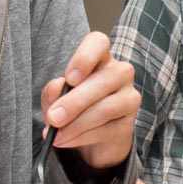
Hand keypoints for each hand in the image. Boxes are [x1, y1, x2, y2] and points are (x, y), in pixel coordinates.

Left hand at [41, 32, 140, 169]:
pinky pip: (107, 129)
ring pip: (107, 107)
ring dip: (78, 123)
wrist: (89, 140)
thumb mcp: (55, 98)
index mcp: (99, 58)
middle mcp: (119, 73)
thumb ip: (53, 92)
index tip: (69, 78)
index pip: (99, 42)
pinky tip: (66, 141)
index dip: (85, 56)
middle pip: (106, 78)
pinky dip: (82, 137)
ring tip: (57, 134)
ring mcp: (129, 98)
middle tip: (54, 117)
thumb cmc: (72, 109)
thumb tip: (56, 88)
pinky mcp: (129, 124)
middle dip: (75, 101)